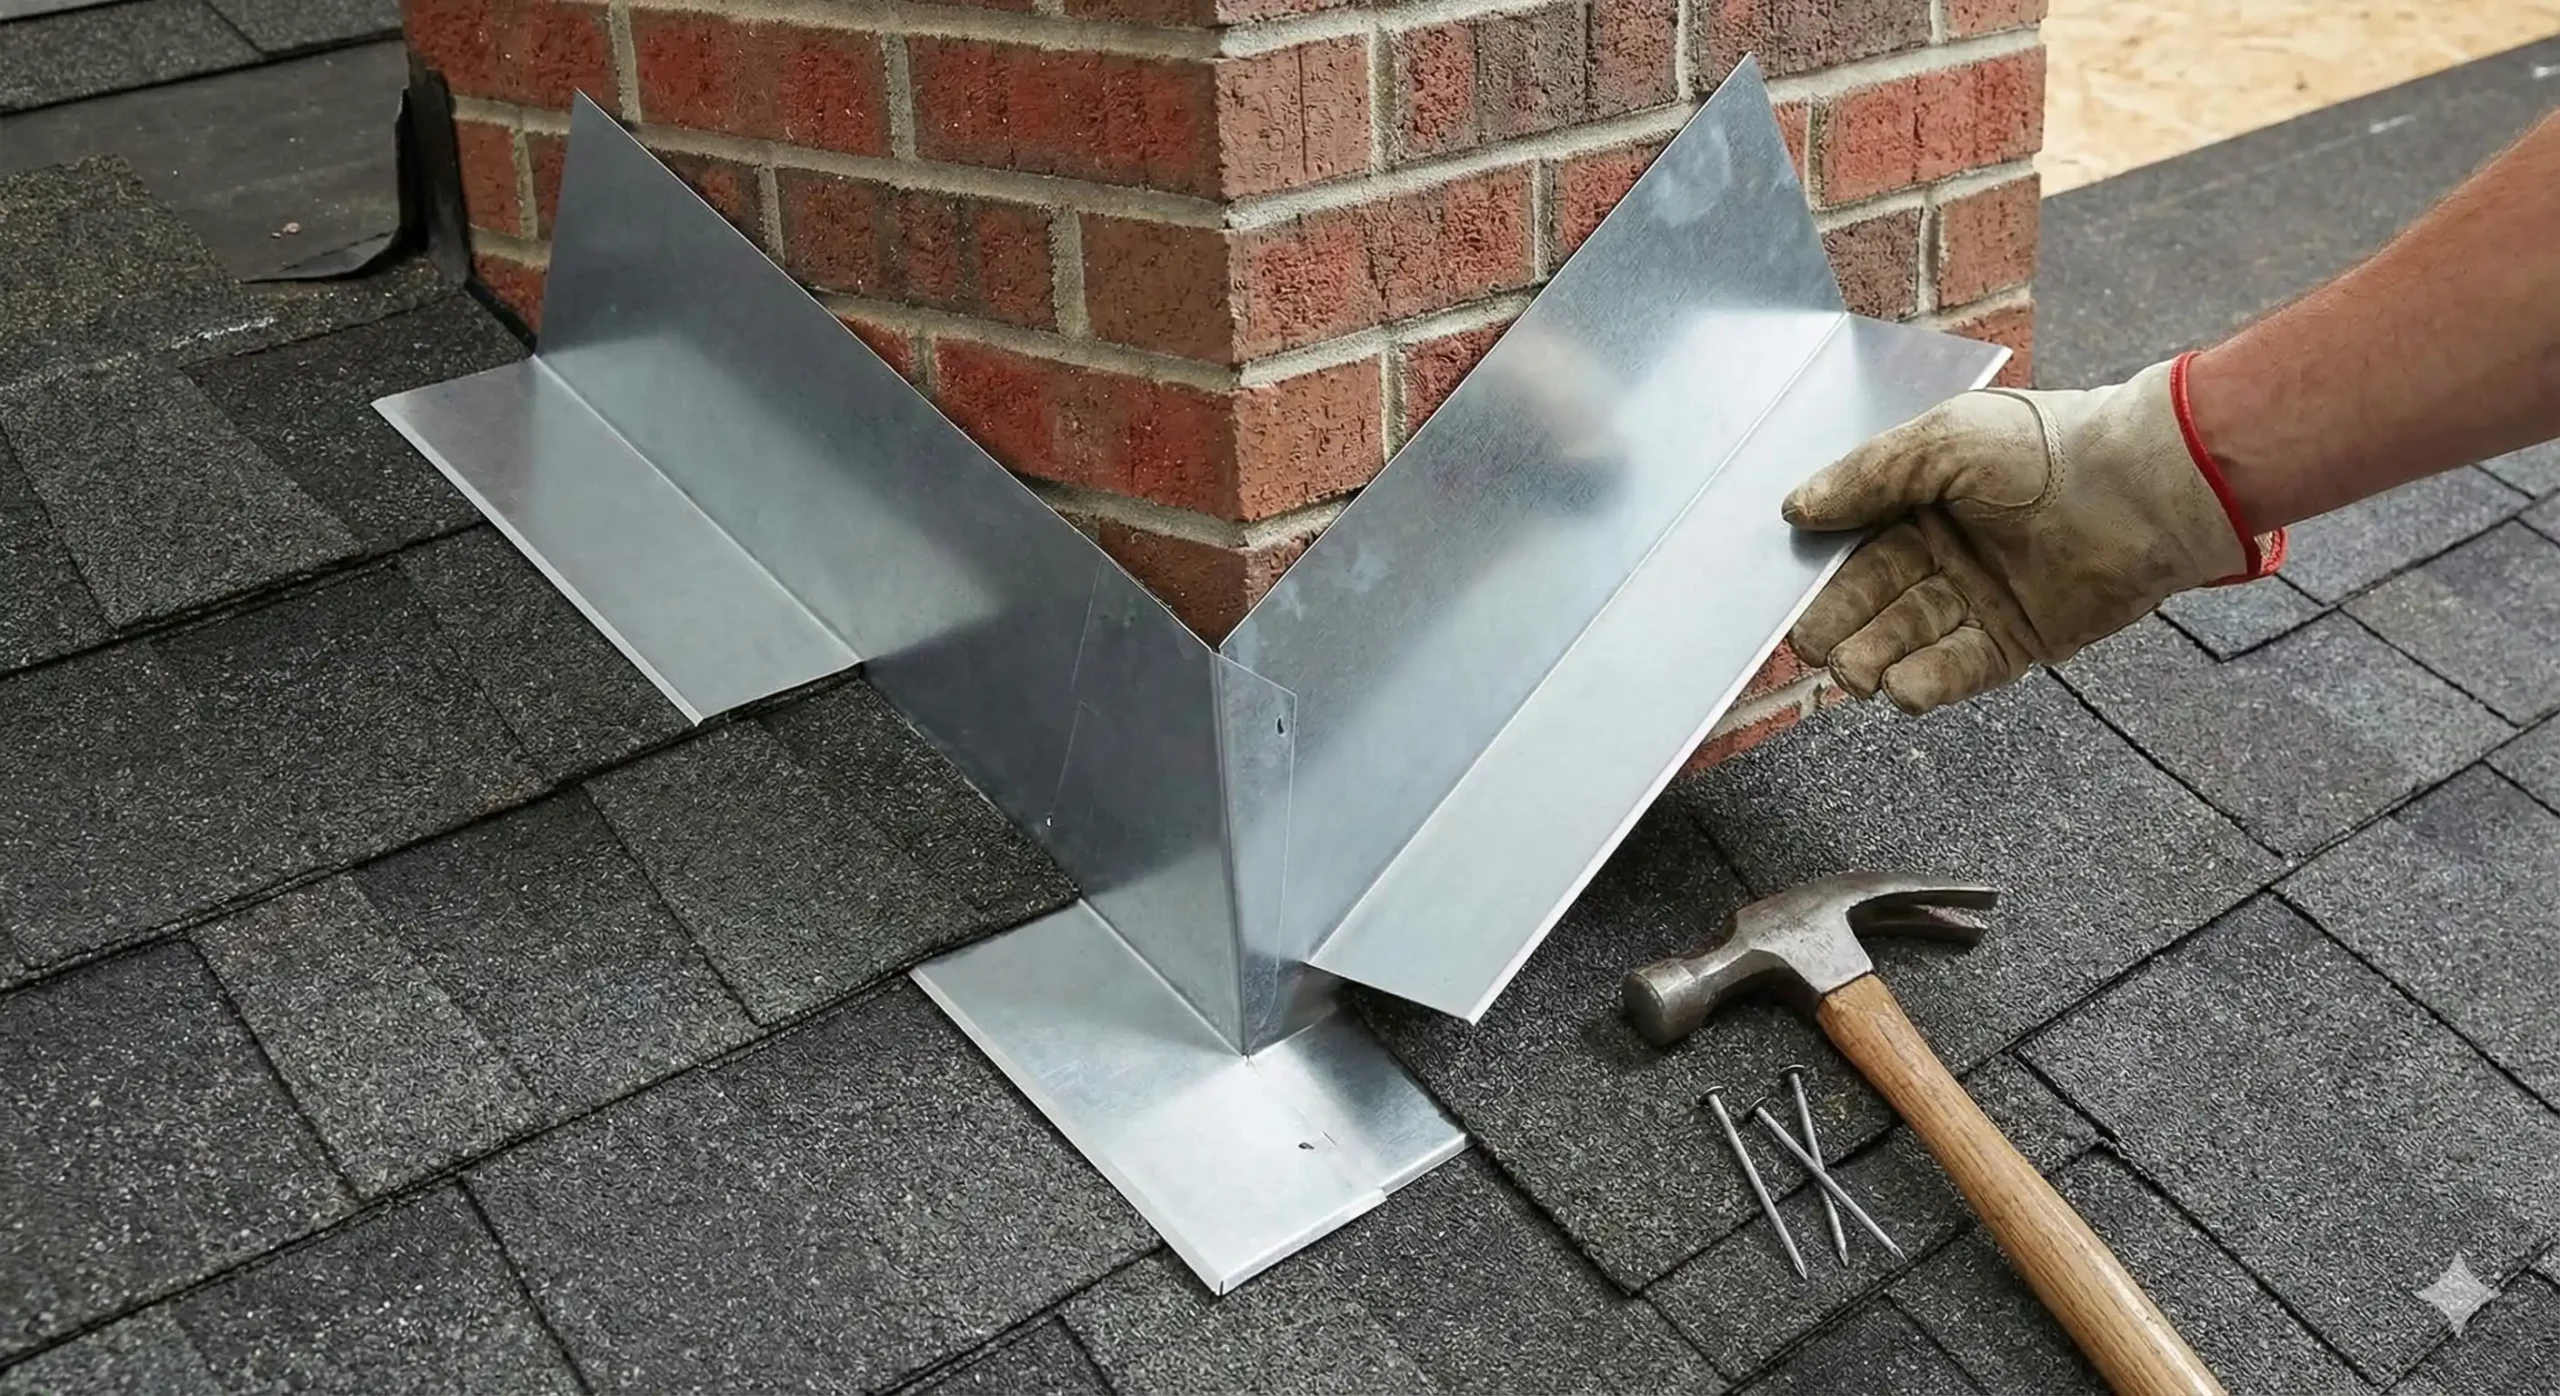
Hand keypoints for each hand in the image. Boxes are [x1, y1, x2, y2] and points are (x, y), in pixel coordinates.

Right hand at [1780, 357, 2278, 714]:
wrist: (2142, 489)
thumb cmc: (2046, 448)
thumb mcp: (1942, 442)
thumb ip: (1867, 477)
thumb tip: (1797, 508)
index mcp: (1924, 499)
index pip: (1855, 543)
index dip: (1821, 571)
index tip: (1787, 596)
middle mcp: (1947, 551)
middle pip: (1873, 598)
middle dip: (1840, 625)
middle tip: (1813, 646)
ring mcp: (1980, 599)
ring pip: (1908, 638)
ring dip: (1875, 658)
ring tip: (1855, 673)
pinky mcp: (2015, 642)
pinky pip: (1957, 669)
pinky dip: (1926, 682)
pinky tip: (1899, 688)